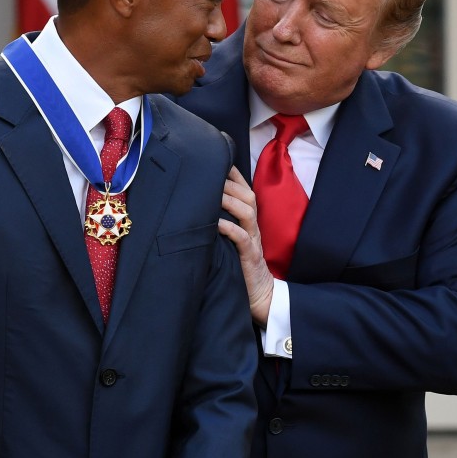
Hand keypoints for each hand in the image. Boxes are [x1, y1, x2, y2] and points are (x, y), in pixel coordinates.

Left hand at [218, 166, 272, 325]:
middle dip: (230, 182)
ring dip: (229, 200)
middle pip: (247, 196)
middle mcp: (252, 227)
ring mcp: (253, 241)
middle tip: (210, 172)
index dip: (233, 175)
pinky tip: (216, 223)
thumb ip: (221, 225)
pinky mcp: (250, 258)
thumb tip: (195, 209)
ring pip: (247, 212)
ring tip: (213, 191)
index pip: (244, 191)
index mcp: (248, 222)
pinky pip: (242, 239)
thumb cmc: (240, 268)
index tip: (216, 160)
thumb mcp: (230, 242)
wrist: (261, 297)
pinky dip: (230, 228)